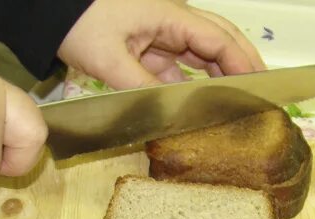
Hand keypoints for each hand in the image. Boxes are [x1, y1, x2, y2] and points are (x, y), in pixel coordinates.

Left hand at [57, 0, 264, 89]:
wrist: (53, 11)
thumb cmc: (79, 21)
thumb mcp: (109, 59)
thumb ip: (141, 87)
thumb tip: (169, 111)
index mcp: (170, 17)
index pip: (218, 39)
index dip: (242, 63)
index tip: (259, 86)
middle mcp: (173, 23)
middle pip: (219, 42)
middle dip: (242, 65)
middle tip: (261, 93)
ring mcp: (161, 35)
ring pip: (201, 55)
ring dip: (220, 76)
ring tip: (238, 101)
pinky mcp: (149, 48)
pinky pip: (179, 66)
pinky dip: (192, 83)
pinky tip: (198, 103)